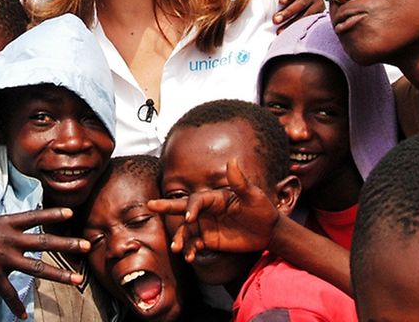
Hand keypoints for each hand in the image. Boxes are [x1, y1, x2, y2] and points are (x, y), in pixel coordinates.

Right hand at [0, 208, 89, 318]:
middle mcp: (8, 240)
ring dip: (59, 274)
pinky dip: (17, 306)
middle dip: (68, 244)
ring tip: (77, 280)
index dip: (53, 215)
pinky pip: (10, 294)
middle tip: (86, 245)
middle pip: (44, 242)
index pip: (34, 217)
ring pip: (37, 268)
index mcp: (4, 224)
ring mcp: (3, 259)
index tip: (71, 213)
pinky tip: (24, 316)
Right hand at [147, 159, 279, 261]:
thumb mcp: (253, 196)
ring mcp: (205, 225)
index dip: (192, 208)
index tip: (190, 219)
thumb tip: (232, 160)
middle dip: (166, 206)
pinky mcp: (208, 240)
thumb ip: (240, 181)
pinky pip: (194, 245)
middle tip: (150, 205)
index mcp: (214, 197)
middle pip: (182, 208)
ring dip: (180, 238)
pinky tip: (189, 257)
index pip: (197, 200)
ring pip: (186, 230)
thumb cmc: (262, 209)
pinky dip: (189, 250)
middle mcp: (206, 210)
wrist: (268, 231)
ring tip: (177, 248)